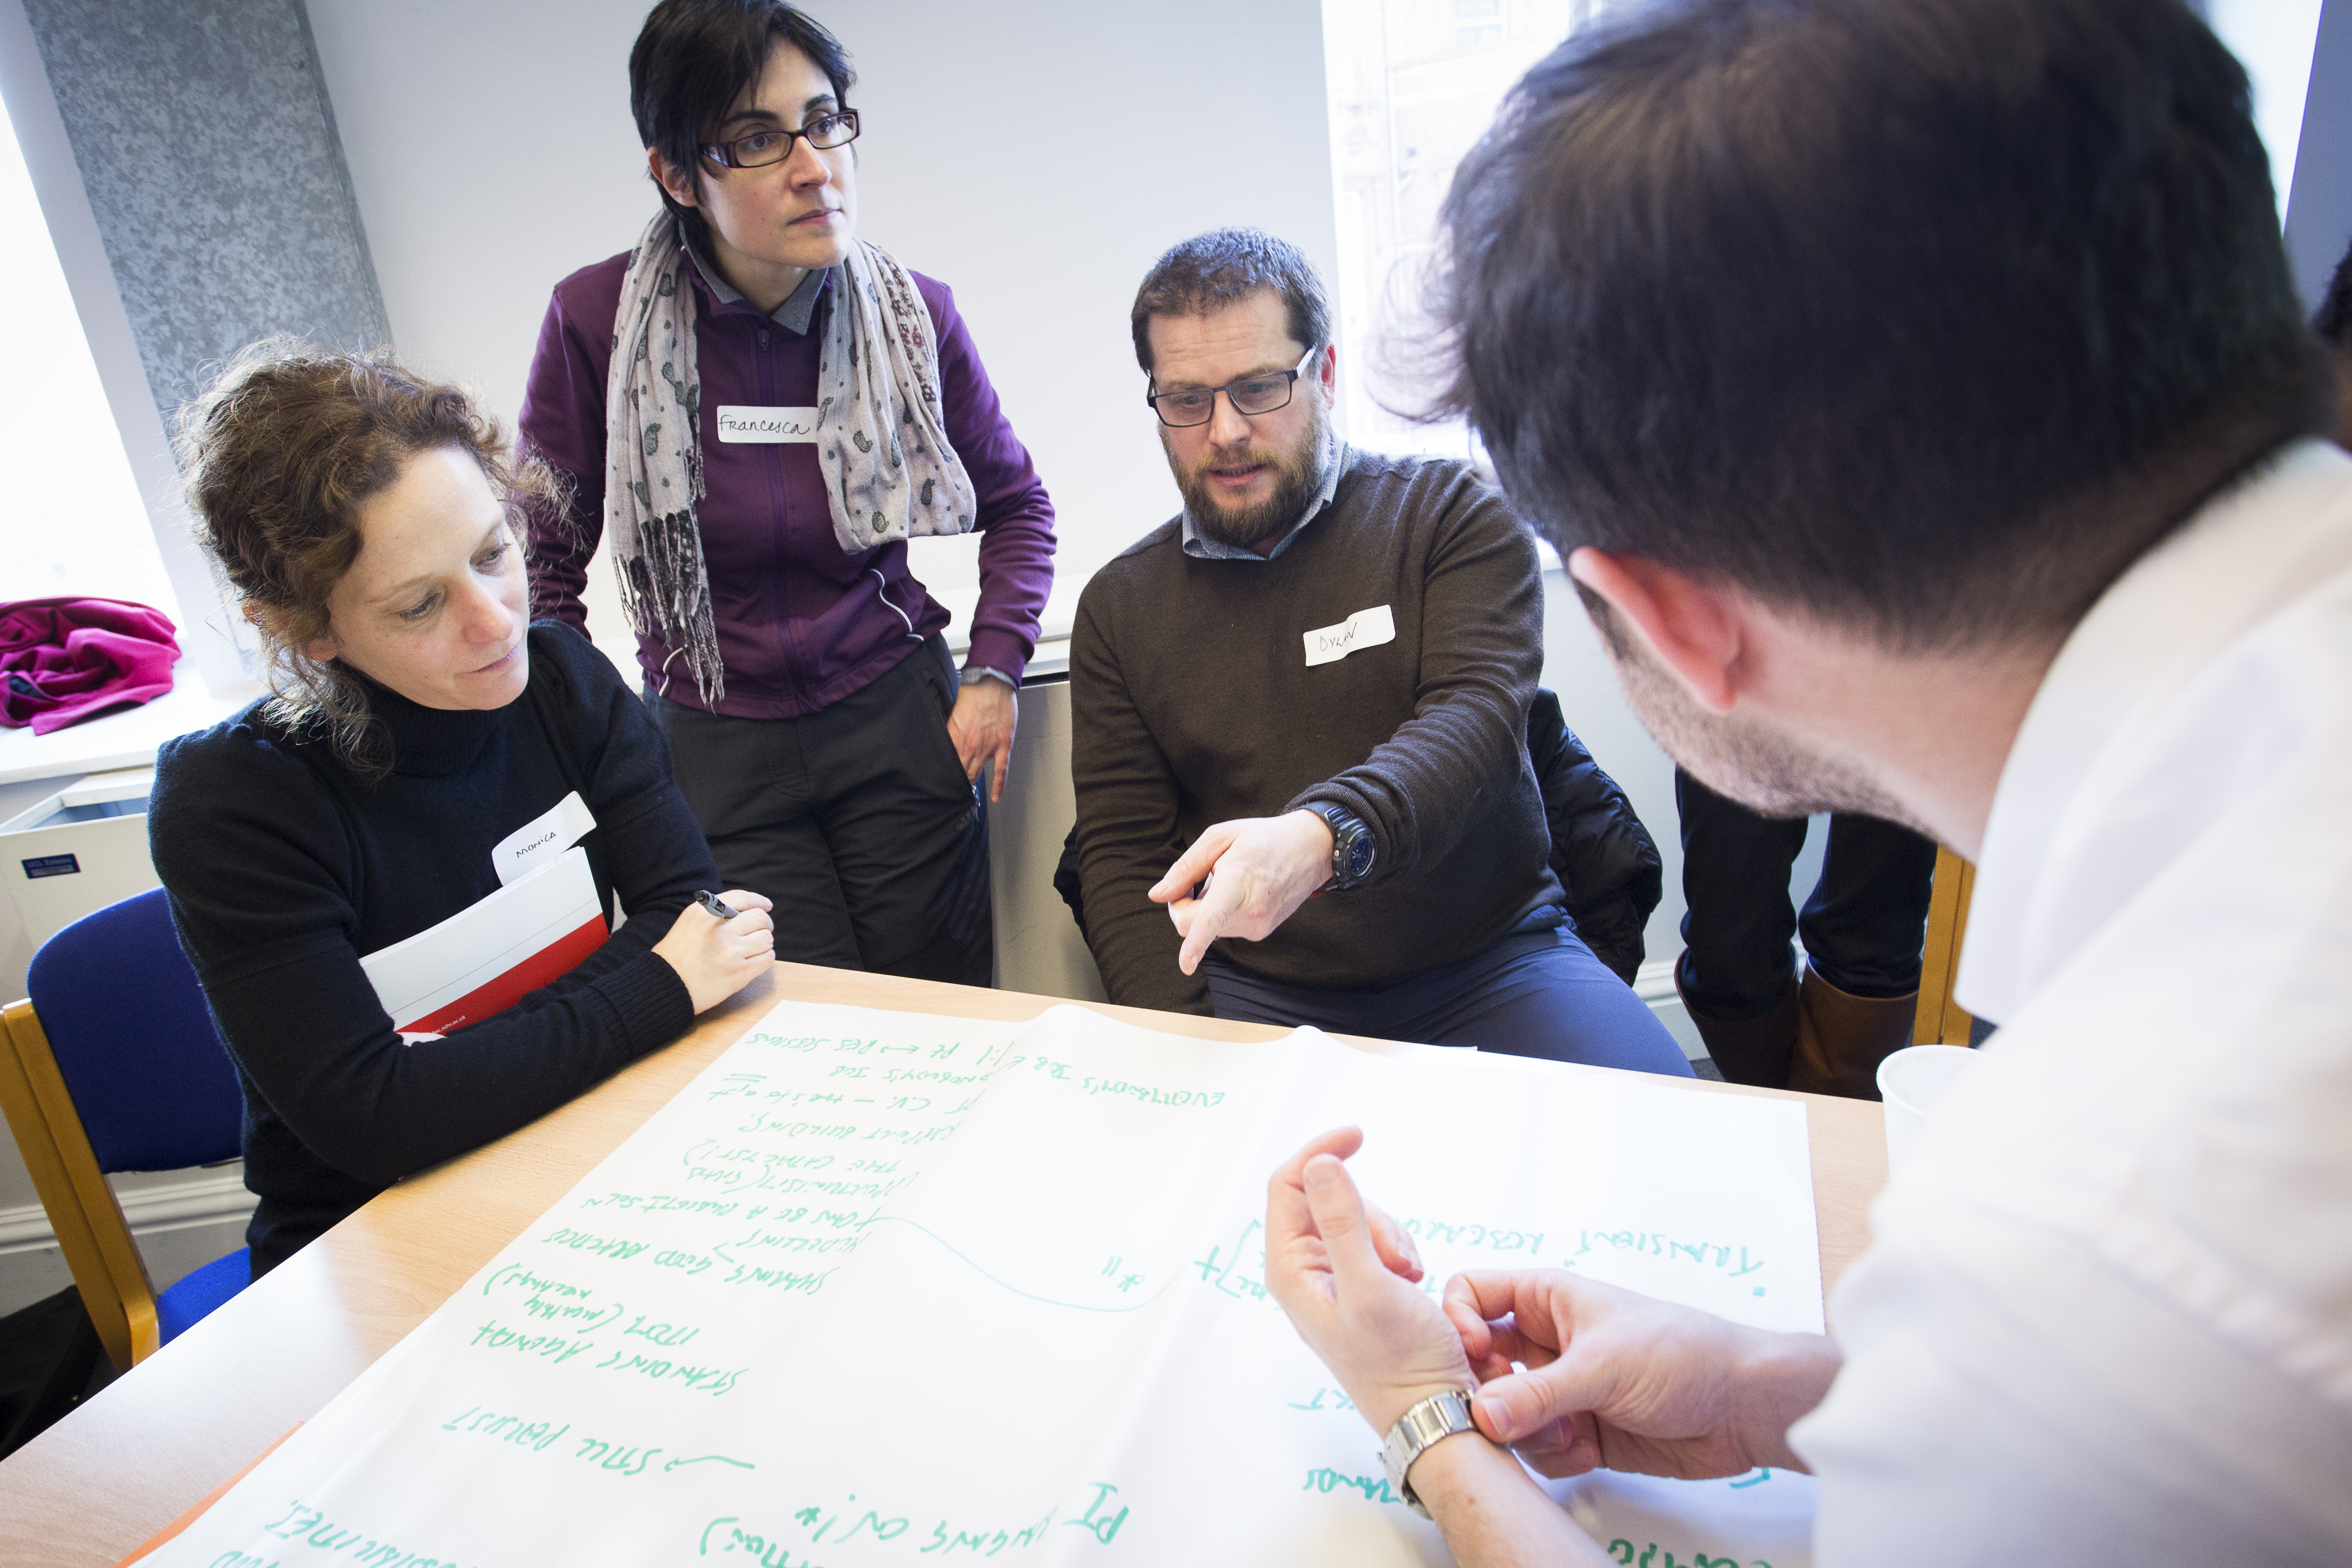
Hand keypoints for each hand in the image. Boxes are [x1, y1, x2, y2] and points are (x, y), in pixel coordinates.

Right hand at [651, 889, 775, 1011]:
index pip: (742, 898)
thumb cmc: (674, 957)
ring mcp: (731, 952)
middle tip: (760, 930)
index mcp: (704, 913)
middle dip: (764, 924)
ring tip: (753, 948)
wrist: (664, 987)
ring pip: (766, 939)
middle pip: (759, 918)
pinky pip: (767, 959)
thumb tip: (745, 911)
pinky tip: (753, 961)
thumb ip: (714, 913)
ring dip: (763, 943)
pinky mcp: (739, 973)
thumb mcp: (688, 923)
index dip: (758, 901)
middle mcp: (719, 929)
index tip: (765, 906)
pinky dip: (764, 958)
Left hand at [947, 678, 1015, 802]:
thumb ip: (949, 732)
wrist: (992, 683)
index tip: (939, 783)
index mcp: (954, 737)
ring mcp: (987, 748)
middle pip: (960, 772)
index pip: (946, 763)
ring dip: (970, 783)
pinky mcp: (1002, 746)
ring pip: (976, 773)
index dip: (943, 775)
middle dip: (955, 783)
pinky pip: (1001, 770)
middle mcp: (969, 746)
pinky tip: (996, 797)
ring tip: (966, 794)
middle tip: (951, 792)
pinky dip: (998, 786)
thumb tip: (944, 743)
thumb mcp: (952, 713)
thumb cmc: (972, 693)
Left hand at [1148, 810, 1333, 975]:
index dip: (1196, 943)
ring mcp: (1258, 925)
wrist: (1311, 850)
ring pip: (1207, 929)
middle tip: (1193, 881)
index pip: (1212, 917)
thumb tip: (1158, 896)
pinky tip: (1239, 892)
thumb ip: (1185, 867)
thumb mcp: (1220, 836)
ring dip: (1203, 909)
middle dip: (1182, 907)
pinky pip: (1223, 929)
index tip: (1186, 966)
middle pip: (1194, 925)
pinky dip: (1220, 914)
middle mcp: (1250, 910)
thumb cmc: (1262, 838)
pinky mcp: (1260, 932)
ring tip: (1226, 880)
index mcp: (1238, 879)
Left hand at [1265, 1127, 1471, 1433]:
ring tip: (1407, 1275)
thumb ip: (1343, 1222)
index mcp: (1289, 1271)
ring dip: (1389, 1236)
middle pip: (1327, 1199)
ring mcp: (1331, 1280)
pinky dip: (1397, 1252)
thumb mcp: (1372, 1285)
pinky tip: (1411, 1281)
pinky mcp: (1358, 1287)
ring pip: (1355, 1218)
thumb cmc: (1400, 1362)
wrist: (1431, 1410)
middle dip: (1371, 1214)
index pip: (1286, 1185)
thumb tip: (1317, 1164)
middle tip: (1398, 1257)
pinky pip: (1373, 1242)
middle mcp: (1303, 1273)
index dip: (1319, 1153)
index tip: (1359, 1136)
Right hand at [1441, 1269, 1839, 1479]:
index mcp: (1548, 1298)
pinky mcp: (1579, 1430)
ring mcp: (1562, 1388)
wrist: (1742, 1407)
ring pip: (1504, 1412)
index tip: (1477, 1356)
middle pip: (1480, 1363)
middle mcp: (1548, 1341)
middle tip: (1507, 1413)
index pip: (1473, 1294)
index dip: (1461, 1323)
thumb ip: (1537, 1392)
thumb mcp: (1603, 1365)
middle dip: (1490, 1394)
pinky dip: (1555, 1456)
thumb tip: (1480, 1414)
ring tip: (1570, 1433)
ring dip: (1527, 1432)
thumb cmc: (1684, 1355)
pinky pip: (1537, 1448)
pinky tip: (1590, 1451)